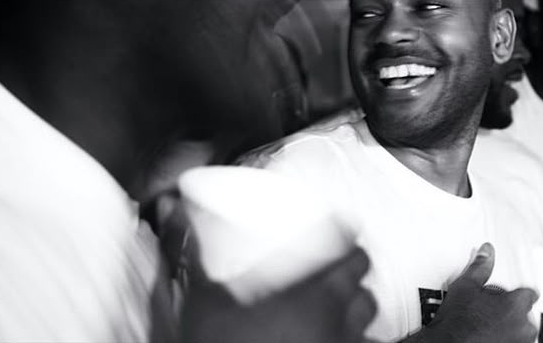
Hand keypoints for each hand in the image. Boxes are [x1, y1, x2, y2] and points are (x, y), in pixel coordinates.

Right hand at [181, 247, 376, 342]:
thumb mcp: (204, 301)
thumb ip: (192, 252)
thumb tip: (175, 212)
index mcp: (315, 296)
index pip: (353, 256)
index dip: (350, 241)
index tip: (342, 233)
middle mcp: (339, 324)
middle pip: (365, 290)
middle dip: (355, 278)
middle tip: (338, 272)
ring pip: (367, 325)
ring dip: (357, 314)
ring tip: (341, 311)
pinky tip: (336, 342)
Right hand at [412, 243, 537, 342]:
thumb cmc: (458, 321)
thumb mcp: (465, 286)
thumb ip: (480, 267)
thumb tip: (486, 252)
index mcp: (516, 305)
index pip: (529, 294)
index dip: (519, 293)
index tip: (511, 295)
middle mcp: (523, 326)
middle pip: (525, 314)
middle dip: (511, 311)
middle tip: (491, 311)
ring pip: (521, 332)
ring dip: (510, 328)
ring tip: (488, 325)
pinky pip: (514, 342)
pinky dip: (505, 339)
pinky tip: (489, 336)